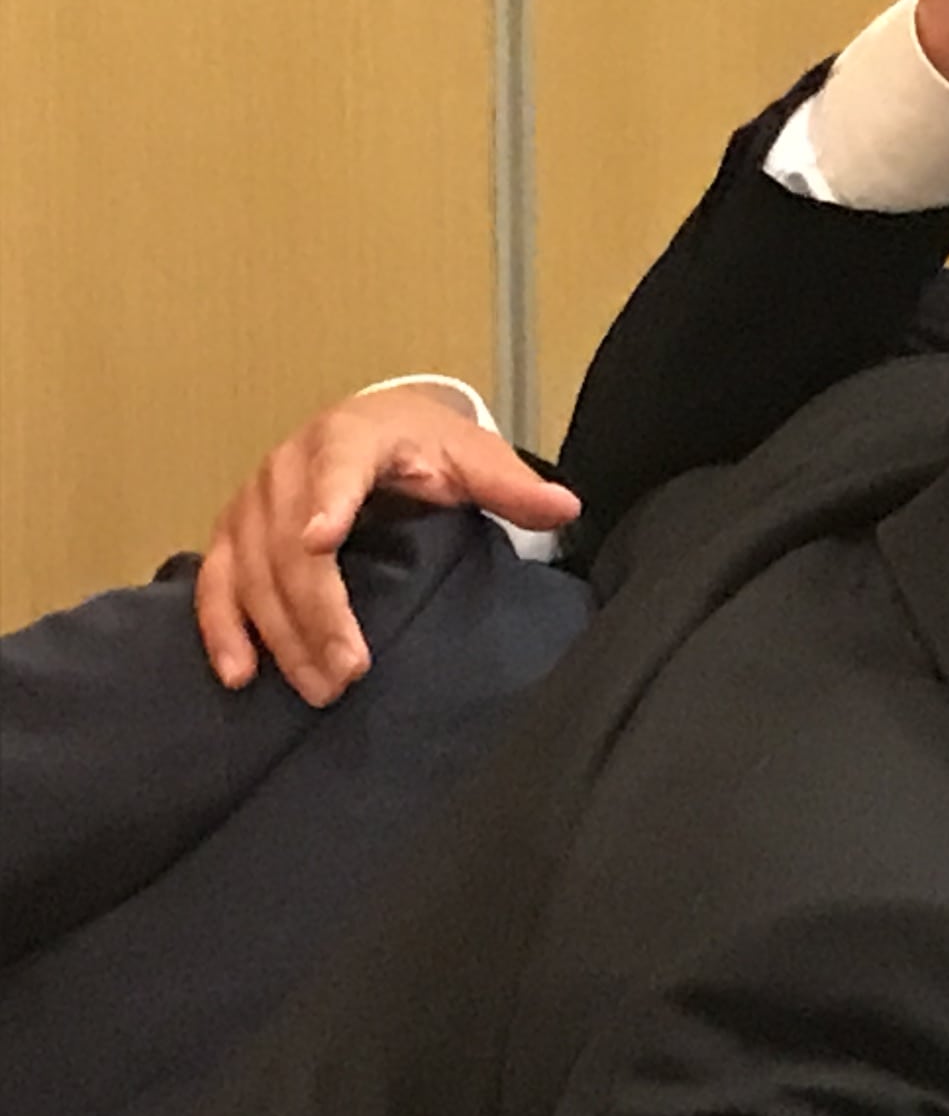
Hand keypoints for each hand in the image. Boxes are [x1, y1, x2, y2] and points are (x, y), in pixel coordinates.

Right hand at [194, 382, 580, 701]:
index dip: (327, 504)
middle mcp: (287, 467)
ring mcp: (251, 503)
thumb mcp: (474, 457)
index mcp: (349, 437)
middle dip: (318, 612)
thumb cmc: (427, 446)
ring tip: (320, 689)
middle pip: (289, 544)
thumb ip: (511, 486)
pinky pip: (215, 584)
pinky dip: (222, 628)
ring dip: (281, 635)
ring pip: (251, 573)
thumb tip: (566, 506)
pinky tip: (240, 673)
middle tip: (349, 672)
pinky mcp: (232, 535)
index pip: (336, 469)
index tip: (321, 542)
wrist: (375, 426)